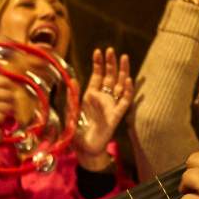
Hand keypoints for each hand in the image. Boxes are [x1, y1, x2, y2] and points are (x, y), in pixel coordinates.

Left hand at [73, 48, 132, 170]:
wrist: (85, 149)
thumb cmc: (77, 133)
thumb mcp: (70, 111)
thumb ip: (72, 97)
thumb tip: (72, 80)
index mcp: (91, 95)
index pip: (97, 75)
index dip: (98, 64)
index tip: (98, 51)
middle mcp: (103, 98)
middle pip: (110, 77)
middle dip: (111, 63)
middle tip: (111, 49)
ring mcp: (111, 105)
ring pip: (120, 85)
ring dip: (122, 72)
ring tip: (124, 57)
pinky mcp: (117, 115)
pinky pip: (125, 101)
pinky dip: (127, 91)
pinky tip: (128, 80)